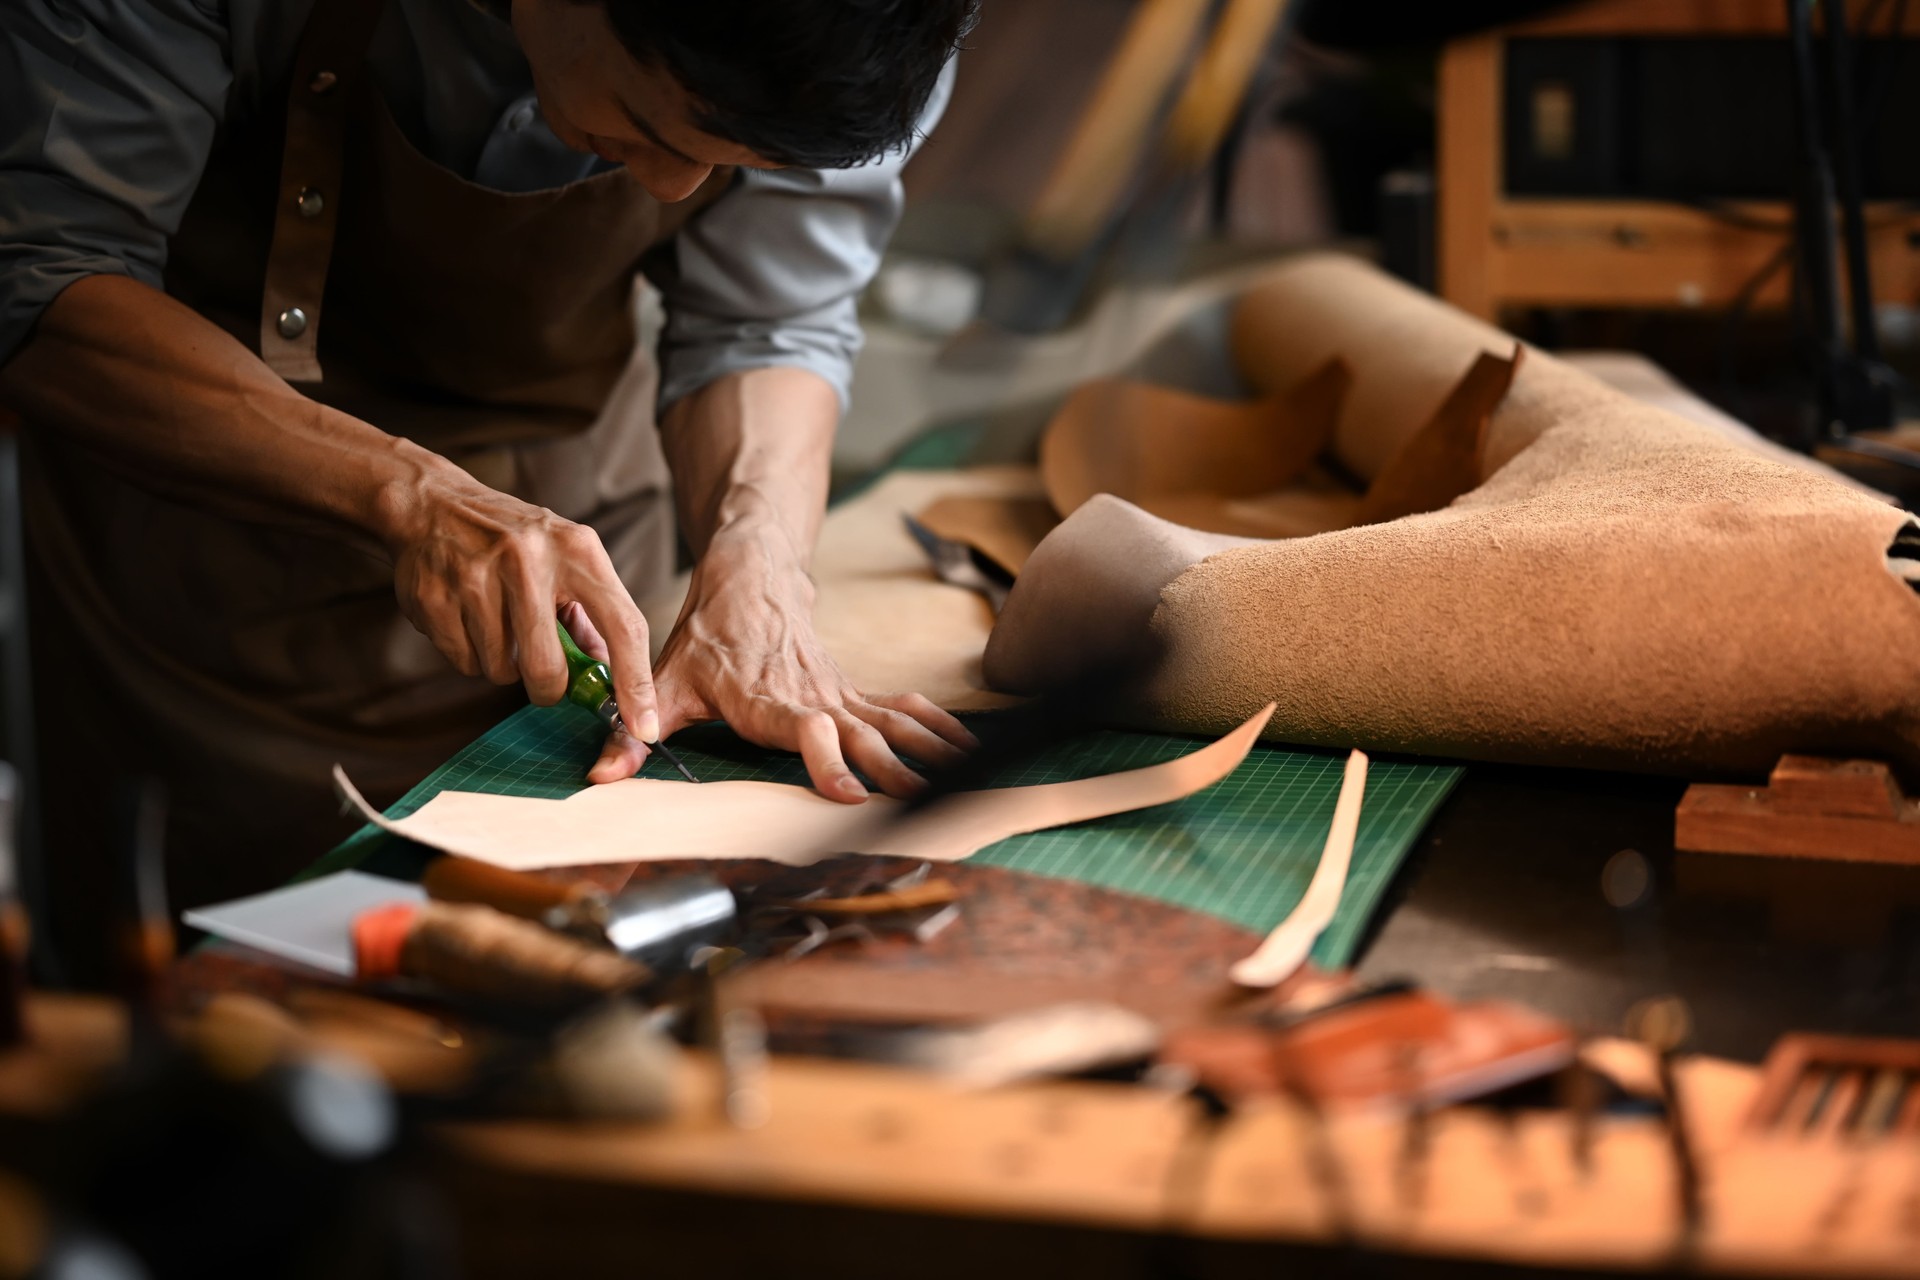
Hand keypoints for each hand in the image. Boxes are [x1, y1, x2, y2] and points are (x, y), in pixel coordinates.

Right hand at [378, 466, 659, 739]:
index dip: (635, 684)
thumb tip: (615, 681)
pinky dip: (470, 654)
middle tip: (543, 677)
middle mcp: (529, 559)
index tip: (644, 728)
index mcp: (577, 549)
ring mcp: (477, 577)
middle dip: (547, 688)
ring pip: (502, 671)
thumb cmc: (516, 542)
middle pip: (547, 668)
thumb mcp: (568, 560)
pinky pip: (465, 662)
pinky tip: (468, 617)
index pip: (624, 626)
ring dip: (504, 665)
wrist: (434, 506)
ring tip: (497, 623)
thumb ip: (595, 617)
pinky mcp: (436, 597)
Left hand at [574, 537, 975, 799]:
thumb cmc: (706, 638)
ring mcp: (839, 694)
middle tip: (924, 805)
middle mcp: (813, 698)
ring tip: (967, 779)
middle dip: (895, 772)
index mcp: (767, 700)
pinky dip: (938, 728)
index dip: (827, 761)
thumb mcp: (663, 682)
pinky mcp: (853, 692)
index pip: (806, 731)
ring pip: (894, 723)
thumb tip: (599, 775)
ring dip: (930, 751)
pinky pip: (902, 710)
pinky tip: (968, 750)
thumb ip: (632, 732)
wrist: (751, 578)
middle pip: (863, 736)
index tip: (849, 794)